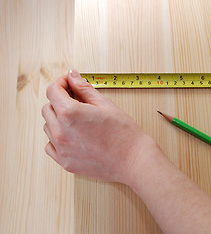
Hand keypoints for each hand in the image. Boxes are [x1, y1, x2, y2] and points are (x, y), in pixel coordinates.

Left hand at [42, 70, 157, 184]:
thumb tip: (72, 76)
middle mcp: (60, 132)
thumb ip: (84, 88)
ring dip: (58, 119)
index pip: (53, 91)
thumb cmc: (124, 134)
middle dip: (60, 100)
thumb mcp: (105, 104)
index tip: (69, 83)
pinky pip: (50, 145)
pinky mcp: (65, 162)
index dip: (61, 83)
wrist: (133, 160)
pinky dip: (57, 138)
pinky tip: (73, 135)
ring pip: (48, 126)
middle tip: (77, 99)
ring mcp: (61, 149)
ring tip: (79, 120)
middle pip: (48, 108)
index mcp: (70, 113)